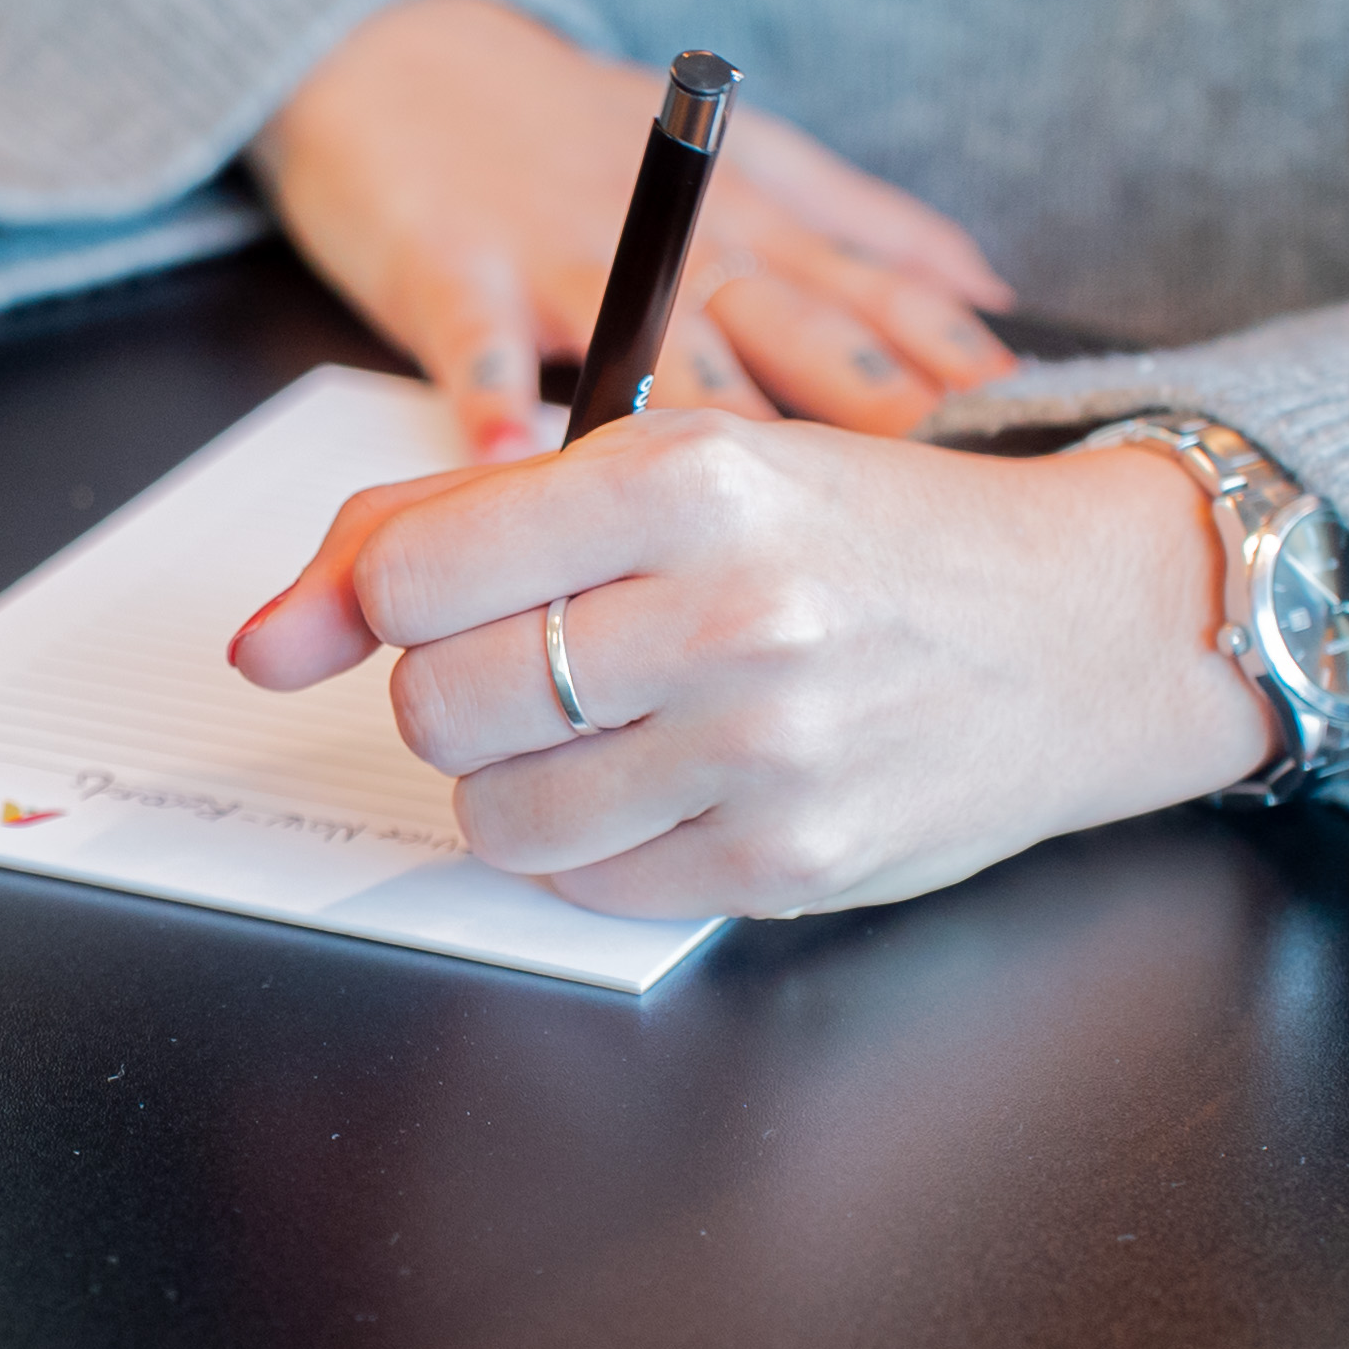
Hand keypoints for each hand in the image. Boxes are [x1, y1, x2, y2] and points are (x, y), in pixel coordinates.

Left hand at [229, 410, 1276, 917]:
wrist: (1085, 623)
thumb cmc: (860, 533)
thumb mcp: (671, 463)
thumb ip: (444, 525)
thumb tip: (263, 643)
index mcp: (688, 478)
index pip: (416, 573)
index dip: (400, 601)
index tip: (448, 605)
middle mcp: (732, 611)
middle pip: (442, 702)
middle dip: (466, 692)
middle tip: (556, 663)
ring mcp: (768, 749)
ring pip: (496, 812)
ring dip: (521, 781)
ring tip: (618, 726)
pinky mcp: (793, 861)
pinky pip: (589, 885)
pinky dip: (598, 845)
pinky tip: (676, 781)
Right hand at [249, 0, 1020, 459]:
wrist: (396, 56)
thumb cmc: (569, 128)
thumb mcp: (740, 157)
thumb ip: (863, 226)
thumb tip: (990, 291)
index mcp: (753, 223)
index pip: (877, 296)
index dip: (952, 363)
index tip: (1032, 435)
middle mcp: (679, 241)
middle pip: (790, 331)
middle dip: (869, 410)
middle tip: (937, 496)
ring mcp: (565, 255)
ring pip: (651, 344)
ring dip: (704, 423)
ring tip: (755, 507)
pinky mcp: (454, 272)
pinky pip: (480, 346)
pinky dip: (491, 403)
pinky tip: (512, 462)